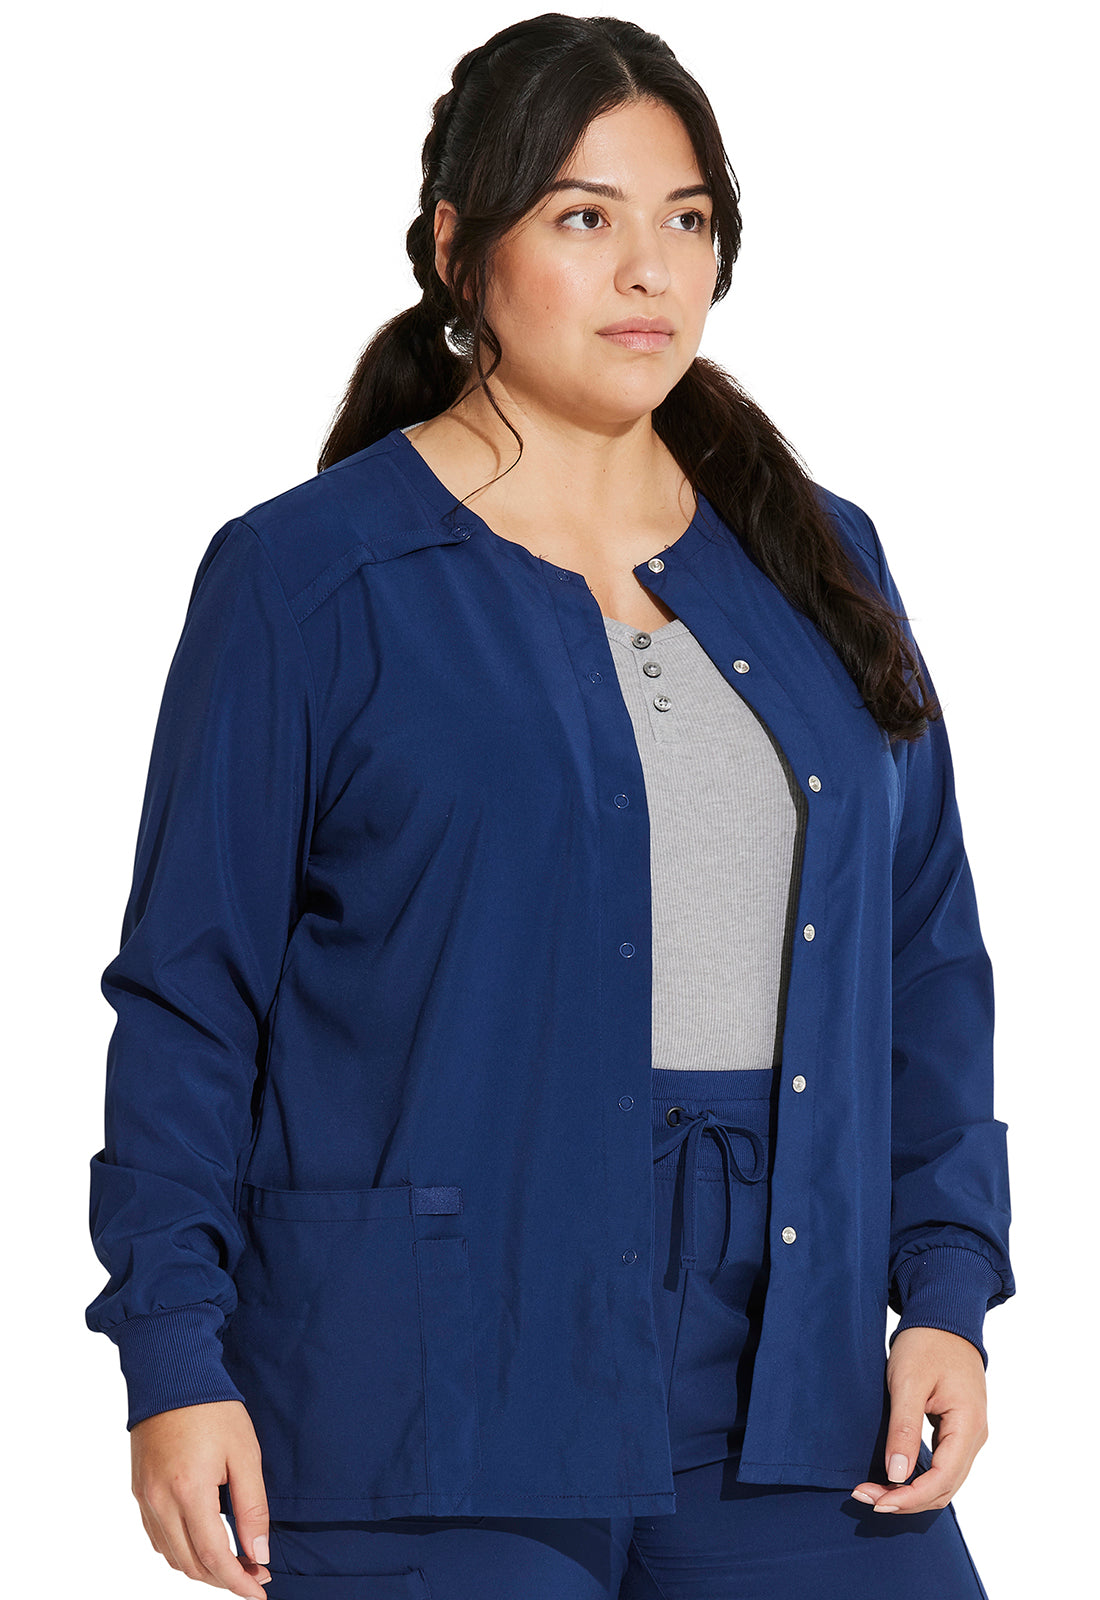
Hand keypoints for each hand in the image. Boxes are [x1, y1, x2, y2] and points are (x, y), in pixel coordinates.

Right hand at [130, 1398, 271, 1594]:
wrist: (172, 1374)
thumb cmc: (213, 1409)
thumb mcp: (245, 1453)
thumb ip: (253, 1506)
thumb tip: (259, 1553)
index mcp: (189, 1491)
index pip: (214, 1557)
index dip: (239, 1581)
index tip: (261, 1590)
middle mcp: (160, 1502)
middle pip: (190, 1565)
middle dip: (222, 1579)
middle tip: (253, 1575)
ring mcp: (144, 1499)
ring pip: (171, 1556)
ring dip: (201, 1569)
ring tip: (232, 1564)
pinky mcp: (138, 1492)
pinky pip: (157, 1538)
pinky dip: (180, 1551)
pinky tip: (201, 1544)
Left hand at [849, 1326, 987, 1514]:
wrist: (943, 1318)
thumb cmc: (926, 1344)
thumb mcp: (908, 1382)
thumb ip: (904, 1429)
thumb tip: (897, 1475)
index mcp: (968, 1425)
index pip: (943, 1479)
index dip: (910, 1497)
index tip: (877, 1501)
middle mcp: (974, 1436)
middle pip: (944, 1487)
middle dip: (906, 1499)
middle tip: (865, 1497)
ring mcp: (969, 1435)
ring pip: (944, 1481)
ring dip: (911, 1492)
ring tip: (874, 1491)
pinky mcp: (958, 1430)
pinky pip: (942, 1466)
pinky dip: (918, 1477)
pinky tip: (892, 1477)